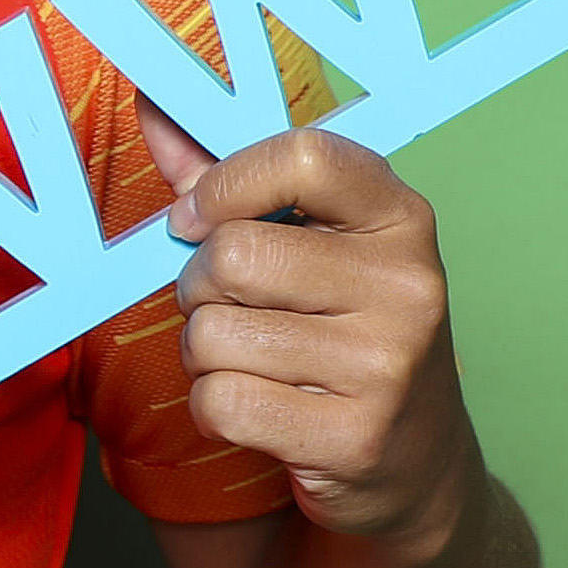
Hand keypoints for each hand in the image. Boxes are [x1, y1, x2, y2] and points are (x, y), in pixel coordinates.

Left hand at [141, 113, 479, 555]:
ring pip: (211, 336)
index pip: (304, 156)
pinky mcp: (355, 437)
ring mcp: (387, 365)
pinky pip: (220, 402)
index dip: (224, 184)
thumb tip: (152, 109)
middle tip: (234, 311)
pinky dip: (215, 408)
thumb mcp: (310, 244)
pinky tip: (263, 409)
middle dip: (200, 288)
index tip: (196, 219)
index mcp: (400, 219)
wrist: (415, 458)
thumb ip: (229, 178)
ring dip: (204, 356)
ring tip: (257, 363)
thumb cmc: (341, 330)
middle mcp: (407, 285)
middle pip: (232, 257)